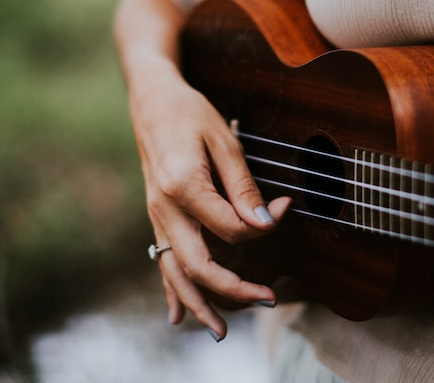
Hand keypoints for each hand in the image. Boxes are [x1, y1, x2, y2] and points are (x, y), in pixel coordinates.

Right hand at [141, 76, 290, 340]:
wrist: (151, 101)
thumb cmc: (190, 114)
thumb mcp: (225, 140)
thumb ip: (243, 185)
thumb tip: (263, 222)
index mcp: (184, 186)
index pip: (230, 227)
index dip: (262, 224)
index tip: (283, 209)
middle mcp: (165, 209)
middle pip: (198, 264)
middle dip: (234, 290)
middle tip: (269, 300)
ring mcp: (158, 217)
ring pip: (175, 273)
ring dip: (200, 305)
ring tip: (222, 332)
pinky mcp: (158, 218)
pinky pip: (161, 262)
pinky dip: (172, 292)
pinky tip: (178, 317)